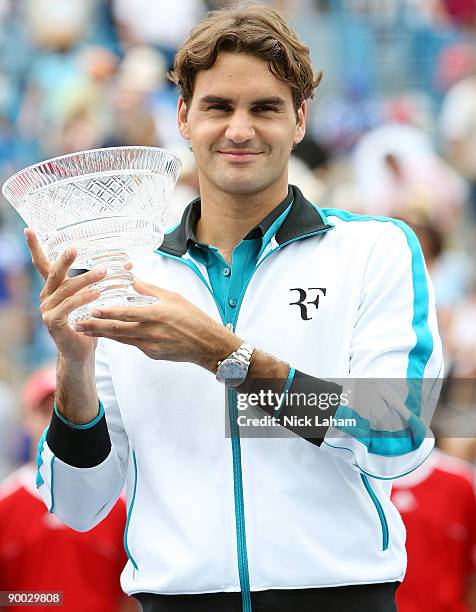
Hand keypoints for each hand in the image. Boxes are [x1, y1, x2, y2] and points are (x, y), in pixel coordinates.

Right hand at [25, 228, 130, 363]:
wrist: (81, 353)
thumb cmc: (88, 322)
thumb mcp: (95, 297)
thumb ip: (104, 280)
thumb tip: (127, 262)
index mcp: (53, 289)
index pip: (42, 264)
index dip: (35, 247)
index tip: (28, 229)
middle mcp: (47, 297)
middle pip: (54, 273)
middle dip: (65, 260)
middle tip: (75, 248)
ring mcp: (48, 310)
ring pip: (66, 289)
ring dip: (85, 280)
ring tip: (103, 272)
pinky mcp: (54, 323)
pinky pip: (69, 307)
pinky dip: (83, 299)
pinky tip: (97, 293)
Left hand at [74, 277, 240, 370]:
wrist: (207, 344)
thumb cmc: (194, 319)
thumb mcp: (173, 298)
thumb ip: (149, 290)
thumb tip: (132, 280)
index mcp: (156, 315)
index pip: (126, 313)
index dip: (107, 312)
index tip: (91, 309)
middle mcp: (151, 332)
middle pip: (117, 329)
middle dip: (95, 326)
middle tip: (77, 323)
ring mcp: (150, 345)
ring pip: (120, 339)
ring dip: (102, 334)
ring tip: (85, 330)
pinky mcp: (152, 354)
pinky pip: (132, 344)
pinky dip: (119, 338)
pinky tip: (108, 334)